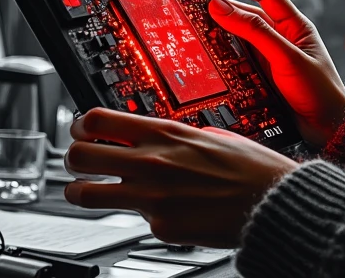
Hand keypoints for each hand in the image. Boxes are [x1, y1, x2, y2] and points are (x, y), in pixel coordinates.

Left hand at [64, 108, 297, 247]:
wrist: (272, 202)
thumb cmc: (250, 167)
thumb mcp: (208, 133)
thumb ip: (171, 135)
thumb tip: (147, 135)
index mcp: (165, 133)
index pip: (96, 119)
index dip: (80, 124)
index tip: (81, 128)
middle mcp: (151, 163)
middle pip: (79, 155)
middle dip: (72, 156)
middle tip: (79, 159)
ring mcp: (151, 197)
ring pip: (85, 194)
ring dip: (80, 191)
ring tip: (87, 191)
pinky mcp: (159, 226)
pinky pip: (134, 218)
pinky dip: (141, 213)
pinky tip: (159, 209)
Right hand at [206, 0, 344, 147]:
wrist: (328, 127)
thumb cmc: (319, 90)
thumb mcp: (286, 57)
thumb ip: (255, 32)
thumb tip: (222, 7)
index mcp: (294, 24)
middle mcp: (282, 36)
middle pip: (247, 13)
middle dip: (223, 5)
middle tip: (195, 3)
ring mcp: (271, 55)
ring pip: (240, 36)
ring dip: (220, 31)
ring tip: (197, 25)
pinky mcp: (263, 74)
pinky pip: (239, 58)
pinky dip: (224, 54)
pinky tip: (210, 53)